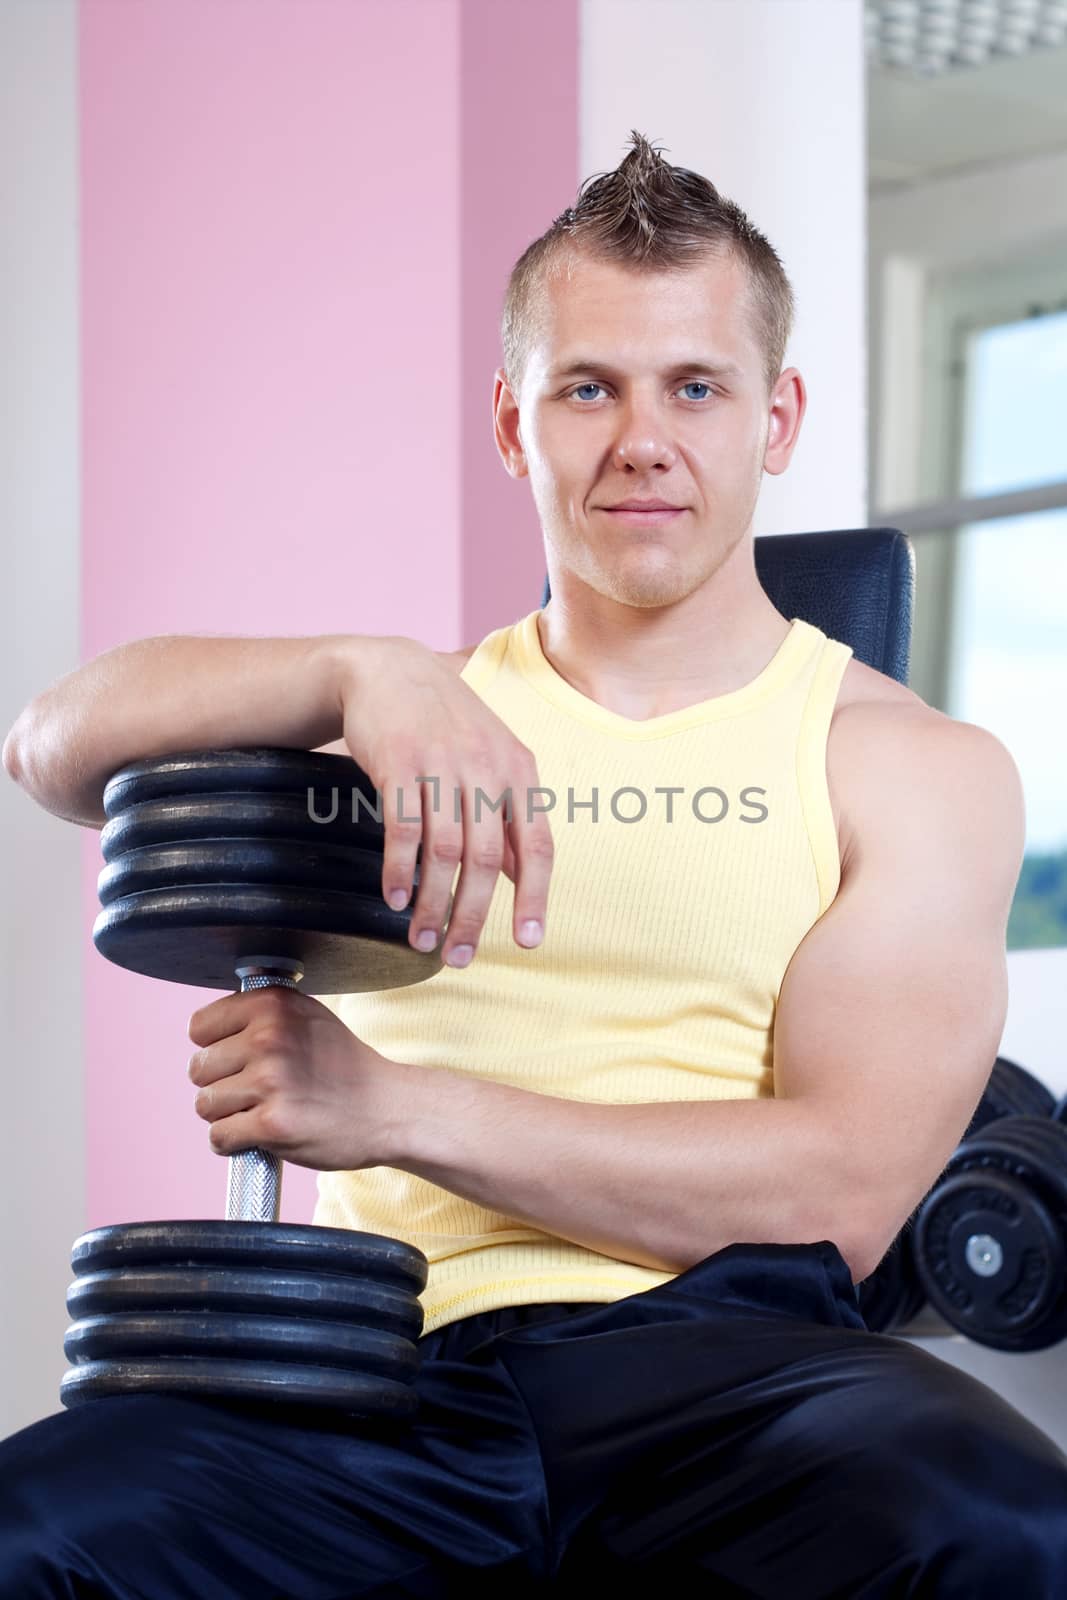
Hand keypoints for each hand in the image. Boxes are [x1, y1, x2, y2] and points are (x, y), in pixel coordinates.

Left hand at [187, 986, 406, 1170]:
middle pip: (198, 1069)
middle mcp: (268, 1037)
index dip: (214, 1046)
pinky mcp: (272, 1124)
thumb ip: (261, 1014)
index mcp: (273, 1005)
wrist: (388, 1109)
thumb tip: (208, 1025)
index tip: (239, 1058)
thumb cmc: (345, 1066)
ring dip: (228, 1115)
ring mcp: (270, 1081)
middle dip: (221, 1084)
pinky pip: (219, 1137)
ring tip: (264, 1110)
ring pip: (205, 1105)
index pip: (199, 1026)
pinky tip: (262, 1133)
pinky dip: (234, 1142)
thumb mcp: (308, 1017)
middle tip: (258, 1090)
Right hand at [339, 636, 553, 967]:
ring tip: (421, 939)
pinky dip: (399, 871)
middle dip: (473, 916)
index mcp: (518, 771)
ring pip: (444, 852)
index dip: (535, 898)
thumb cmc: (444, 722)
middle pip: (487, 859)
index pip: (537, 845)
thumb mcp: (490, 759)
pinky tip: (394, 898)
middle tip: (460, 956)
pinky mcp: (399, 763)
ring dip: (432, 903)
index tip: (528, 942)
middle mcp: (486, 768)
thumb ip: (506, 816)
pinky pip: (403, 830)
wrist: (388, 670)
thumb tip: (521, 877)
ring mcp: (442, 764)